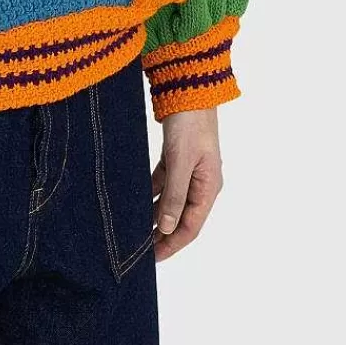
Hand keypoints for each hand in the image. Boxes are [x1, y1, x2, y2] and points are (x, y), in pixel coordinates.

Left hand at [150, 106, 223, 262]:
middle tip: (141, 249)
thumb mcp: (180, 161)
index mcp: (208, 187)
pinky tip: (138, 201)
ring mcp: (190, 170)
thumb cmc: (190, 123)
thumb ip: (173, 195)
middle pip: (181, 217)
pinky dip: (152, 193)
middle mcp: (201, 182)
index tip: (153, 257)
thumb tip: (166, 227)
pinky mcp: (178, 158)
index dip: (172, 243)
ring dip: (156, 215)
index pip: (190, 226)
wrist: (190, 87)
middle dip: (163, 234)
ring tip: (137, 229)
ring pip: (172, 201)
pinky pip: (164, 183)